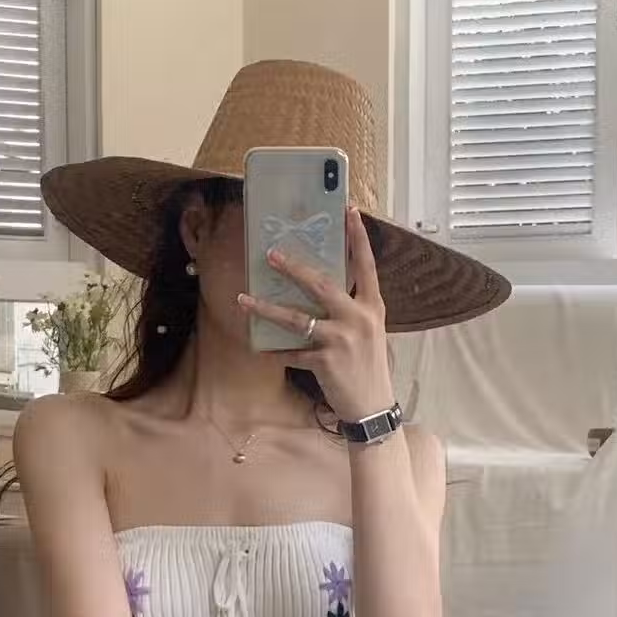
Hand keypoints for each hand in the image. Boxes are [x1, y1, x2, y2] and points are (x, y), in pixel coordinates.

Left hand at [238, 205, 393, 424]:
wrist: (372, 405)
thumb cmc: (368, 366)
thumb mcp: (368, 331)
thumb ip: (351, 309)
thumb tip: (322, 290)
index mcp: (372, 307)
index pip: (366, 266)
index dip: (358, 238)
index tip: (349, 211)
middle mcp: (358, 318)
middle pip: (321, 285)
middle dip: (294, 268)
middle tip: (271, 254)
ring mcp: (341, 340)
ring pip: (297, 318)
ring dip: (266, 308)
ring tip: (244, 299)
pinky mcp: (325, 362)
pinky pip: (291, 353)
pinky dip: (274, 352)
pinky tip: (259, 349)